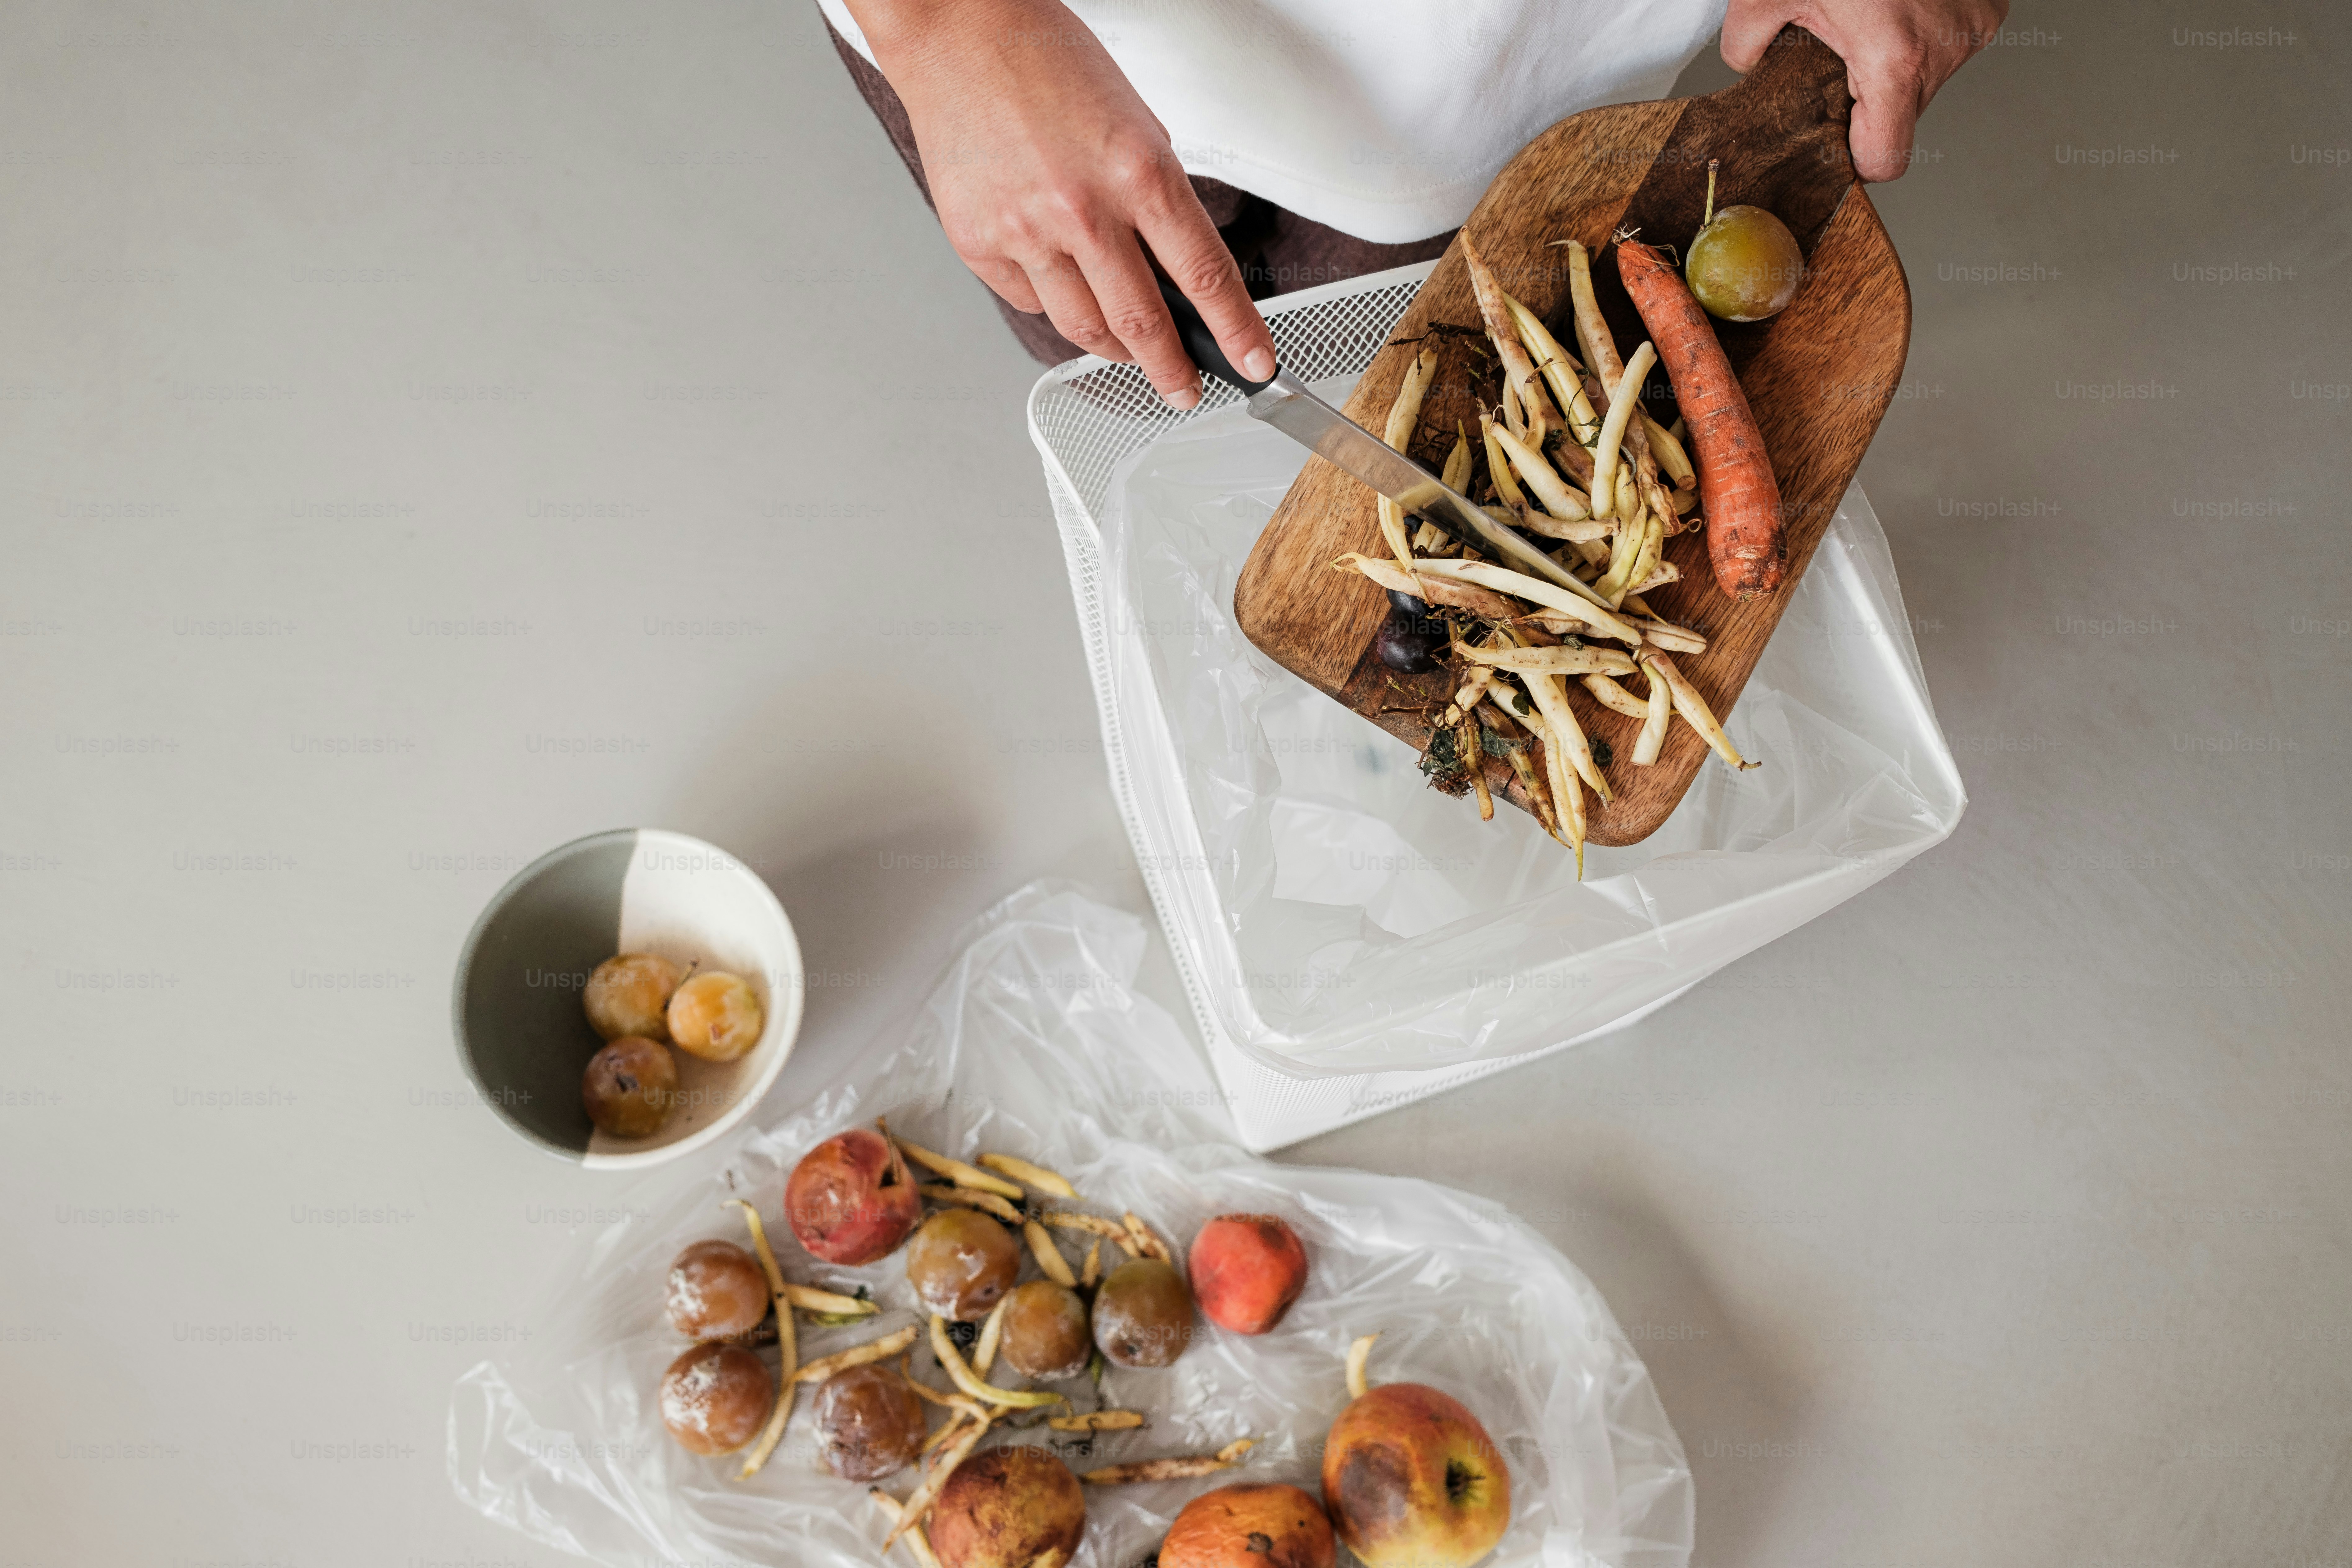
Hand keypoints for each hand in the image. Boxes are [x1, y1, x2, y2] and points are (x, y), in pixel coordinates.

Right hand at [845, 0, 1274, 406]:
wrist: (959, 34)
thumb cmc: (1048, 64)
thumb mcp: (1135, 125)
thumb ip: (1158, 201)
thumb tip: (1175, 272)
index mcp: (1137, 172)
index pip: (1205, 276)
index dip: (1236, 332)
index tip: (1253, 364)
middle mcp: (1083, 211)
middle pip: (1143, 325)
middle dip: (1172, 371)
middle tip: (1184, 390)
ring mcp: (1026, 233)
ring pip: (1083, 328)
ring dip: (1115, 351)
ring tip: (1130, 354)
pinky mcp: (980, 244)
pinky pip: (1029, 301)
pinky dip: (1053, 303)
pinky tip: (1061, 286)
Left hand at [1721, 0, 2008, 180]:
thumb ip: (1746, 44)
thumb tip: (1746, 64)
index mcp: (1894, 60)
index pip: (1885, 157)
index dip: (1856, 156)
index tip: (1838, 137)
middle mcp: (1944, 49)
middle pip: (1900, 115)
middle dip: (1866, 95)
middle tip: (1842, 52)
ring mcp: (1973, 26)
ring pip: (1924, 77)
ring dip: (1892, 60)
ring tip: (1873, 16)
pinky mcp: (1988, 6)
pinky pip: (1946, 41)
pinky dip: (1920, 30)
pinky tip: (1898, 2)